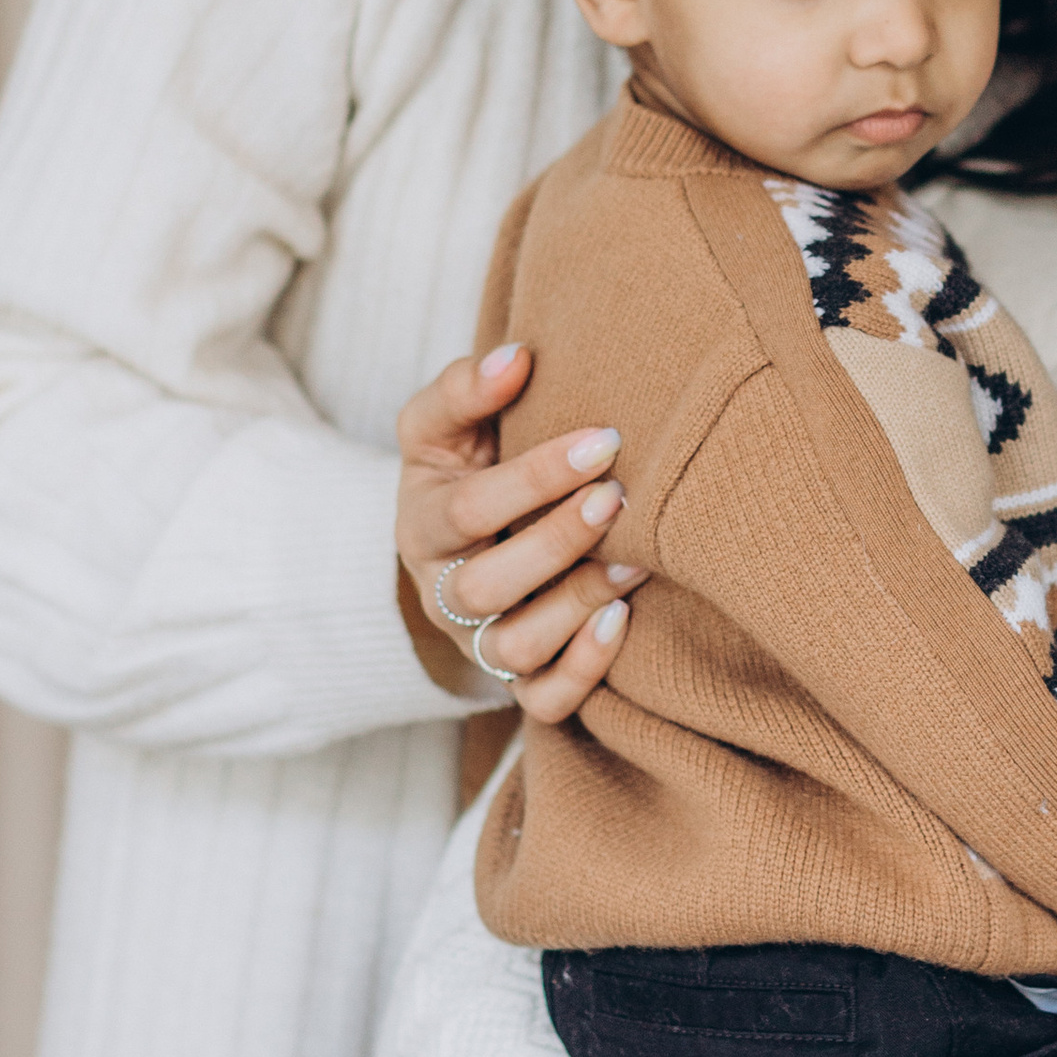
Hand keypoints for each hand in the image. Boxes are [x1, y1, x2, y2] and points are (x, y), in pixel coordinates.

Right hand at [396, 344, 647, 720]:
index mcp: (421, 524)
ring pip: (515, 648)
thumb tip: (518, 356)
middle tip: (617, 497)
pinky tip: (624, 621)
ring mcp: (479, 642)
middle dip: (557, 542)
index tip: (603, 438)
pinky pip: (543, 700)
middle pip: (487, 586)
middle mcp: (444, 592)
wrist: (460, 542)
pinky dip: (584, 670)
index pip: (469, 506)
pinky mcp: (517, 680)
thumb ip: (468, 387)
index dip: (535, 477)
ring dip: (577, 606)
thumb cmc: (463, 470)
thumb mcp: (443, 426)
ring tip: (636, 561)